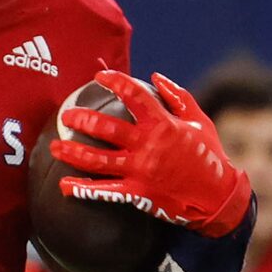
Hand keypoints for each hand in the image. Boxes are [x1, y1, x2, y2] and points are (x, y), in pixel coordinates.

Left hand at [50, 69, 253, 237]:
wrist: (216, 196)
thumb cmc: (209, 155)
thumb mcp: (199, 121)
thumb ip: (177, 97)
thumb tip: (154, 76)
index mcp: (163, 124)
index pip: (135, 96)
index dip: (116, 82)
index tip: (99, 75)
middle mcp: (148, 146)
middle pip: (107, 129)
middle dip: (83, 119)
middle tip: (66, 114)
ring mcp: (140, 171)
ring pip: (98, 160)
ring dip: (73, 152)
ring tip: (54, 145)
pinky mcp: (137, 193)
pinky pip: (104, 192)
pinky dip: (83, 189)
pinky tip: (64, 185)